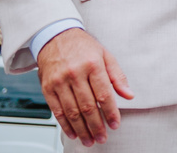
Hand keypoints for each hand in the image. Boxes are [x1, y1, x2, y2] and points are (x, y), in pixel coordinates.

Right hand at [37, 28, 132, 145]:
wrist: (55, 36)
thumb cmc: (83, 46)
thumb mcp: (105, 55)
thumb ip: (118, 76)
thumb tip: (129, 94)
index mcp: (93, 64)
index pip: (104, 94)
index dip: (111, 112)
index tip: (115, 124)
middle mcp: (75, 73)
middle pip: (87, 106)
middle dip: (96, 126)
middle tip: (103, 137)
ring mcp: (59, 82)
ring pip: (72, 112)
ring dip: (82, 129)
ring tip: (90, 140)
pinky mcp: (47, 88)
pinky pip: (57, 111)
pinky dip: (65, 125)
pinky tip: (73, 133)